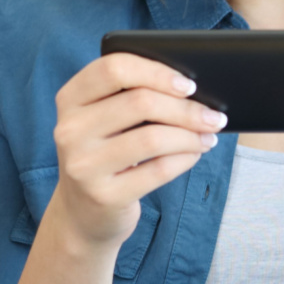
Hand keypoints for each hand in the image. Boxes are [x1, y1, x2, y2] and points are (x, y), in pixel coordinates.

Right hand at [47, 53, 225, 250]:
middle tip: (213, 116)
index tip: (187, 84)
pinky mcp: (104, 195)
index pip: (113, 69)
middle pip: (140, 102)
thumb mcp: (101, 121)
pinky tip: (194, 154)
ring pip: (152, 138)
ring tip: (208, 136)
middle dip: (186, 108)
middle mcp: (69, 130)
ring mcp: (84, 165)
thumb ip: (128, 96)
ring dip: (191, 135)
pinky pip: (158, 170)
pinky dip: (185, 159)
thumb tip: (188, 88)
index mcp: (70, 99)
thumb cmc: (104, 155)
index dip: (156, 72)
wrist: (81, 214)